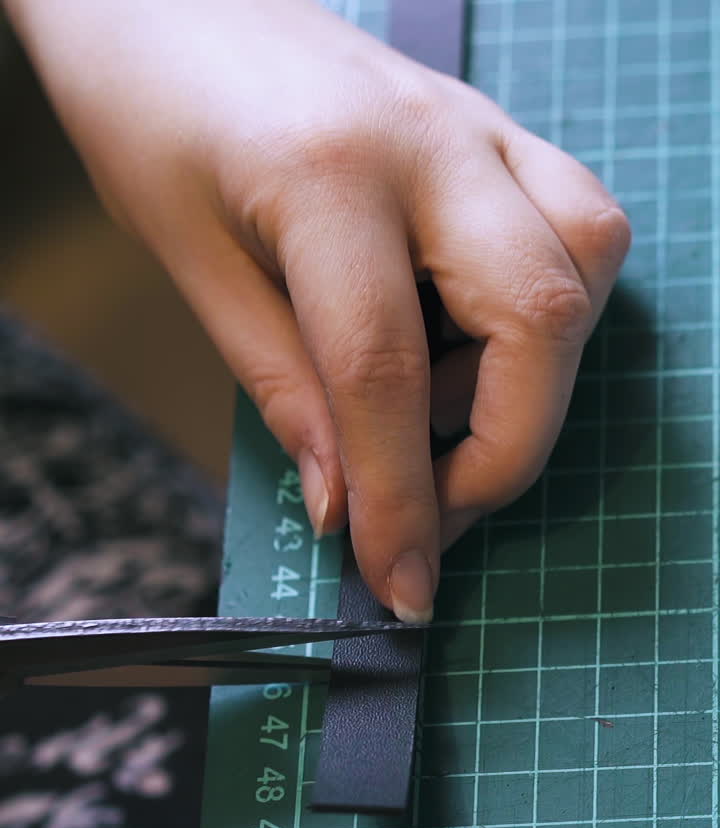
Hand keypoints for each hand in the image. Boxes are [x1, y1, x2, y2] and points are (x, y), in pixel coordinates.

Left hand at [7, 0, 629, 619]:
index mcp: (327, 177)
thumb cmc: (151, 113)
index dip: (402, 502)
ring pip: (586, 262)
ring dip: (535, 379)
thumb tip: (346, 506)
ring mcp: (476, 124)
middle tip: (436, 514)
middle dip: (506, 452)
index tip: (403, 587)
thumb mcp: (192, 265)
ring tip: (435, 415)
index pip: (388, 373)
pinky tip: (466, 343)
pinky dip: (543, 313)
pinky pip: (575, 222)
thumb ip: (282, 388)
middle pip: (538, 317)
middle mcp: (430, 142)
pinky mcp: (491, 128)